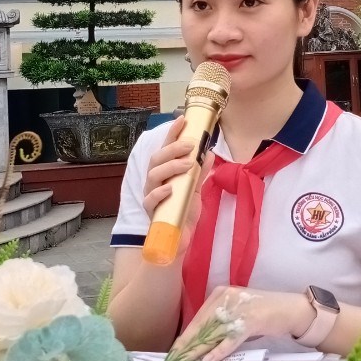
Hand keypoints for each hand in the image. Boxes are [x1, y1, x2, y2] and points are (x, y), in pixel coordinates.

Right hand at [142, 116, 214, 261]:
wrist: (179, 240)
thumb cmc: (184, 212)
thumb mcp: (195, 190)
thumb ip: (200, 173)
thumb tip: (209, 153)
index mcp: (165, 172)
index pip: (166, 148)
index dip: (173, 133)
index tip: (183, 119)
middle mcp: (155, 181)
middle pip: (157, 159)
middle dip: (173, 149)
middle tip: (191, 145)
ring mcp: (151, 195)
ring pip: (153, 175)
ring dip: (171, 166)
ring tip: (188, 164)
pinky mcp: (152, 212)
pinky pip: (151, 199)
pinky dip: (161, 192)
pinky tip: (171, 188)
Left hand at [172, 285, 315, 360]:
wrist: (291, 310)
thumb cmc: (262, 314)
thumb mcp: (237, 315)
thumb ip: (220, 324)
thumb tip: (199, 345)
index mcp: (221, 294)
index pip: (198, 318)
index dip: (186, 337)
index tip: (174, 352)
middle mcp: (227, 297)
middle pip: (202, 325)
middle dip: (188, 345)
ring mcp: (239, 308)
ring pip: (214, 332)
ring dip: (199, 350)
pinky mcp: (251, 320)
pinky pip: (231, 338)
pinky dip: (220, 350)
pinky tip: (209, 360)